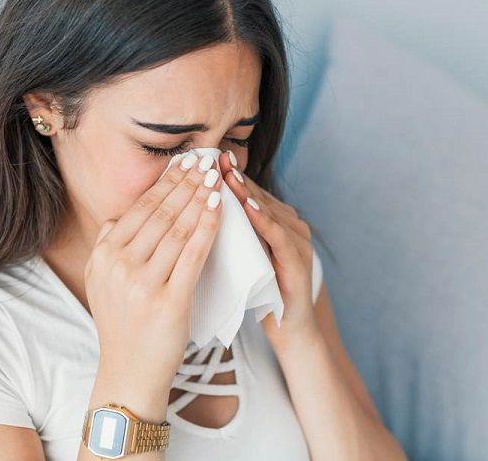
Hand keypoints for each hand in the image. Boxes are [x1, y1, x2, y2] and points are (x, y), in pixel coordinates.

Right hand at [84, 150, 222, 398]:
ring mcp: (141, 283)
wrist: (129, 375)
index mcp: (104, 256)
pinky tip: (219, 207)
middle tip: (206, 160)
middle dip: (186, 183)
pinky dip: (207, 226)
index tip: (185, 162)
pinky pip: (193, 254)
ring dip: (199, 198)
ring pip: (177, 229)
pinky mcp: (168, 301)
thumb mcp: (103, 282)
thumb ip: (109, 245)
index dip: (166, 183)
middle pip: (160, 213)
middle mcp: (118, 265)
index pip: (140, 209)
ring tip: (216, 178)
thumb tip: (122, 213)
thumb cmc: (123, 325)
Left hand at [217, 150, 318, 349]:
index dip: (224, 175)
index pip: (245, 192)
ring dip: (246, 191)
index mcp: (272, 222)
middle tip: (210, 156)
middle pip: (255, 195)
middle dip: (232, 176)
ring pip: (267, 210)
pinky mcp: (299, 262)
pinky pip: (279, 236)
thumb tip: (187, 212)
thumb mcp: (238, 257)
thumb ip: (225, 233)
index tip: (202, 158)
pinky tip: (247, 207)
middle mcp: (288, 225)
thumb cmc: (257, 293)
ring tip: (226, 174)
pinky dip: (263, 220)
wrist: (288, 331)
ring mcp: (297, 242)